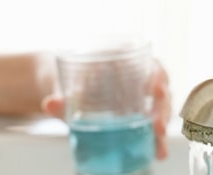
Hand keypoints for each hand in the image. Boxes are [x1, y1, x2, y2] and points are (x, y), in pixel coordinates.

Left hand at [41, 58, 171, 159]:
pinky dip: (154, 140)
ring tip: (159, 149)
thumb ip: (61, 95)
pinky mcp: (136, 116)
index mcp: (127, 60)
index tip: (157, 91)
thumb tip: (50, 104)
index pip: (152, 66)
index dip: (158, 78)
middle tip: (158, 128)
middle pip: (161, 92)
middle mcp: (140, 78)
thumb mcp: (65, 83)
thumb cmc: (68, 76)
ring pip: (160, 111)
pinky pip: (150, 125)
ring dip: (161, 129)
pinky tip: (156, 153)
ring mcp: (140, 98)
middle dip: (162, 111)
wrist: (61, 87)